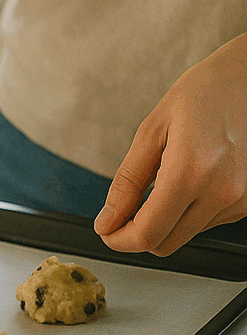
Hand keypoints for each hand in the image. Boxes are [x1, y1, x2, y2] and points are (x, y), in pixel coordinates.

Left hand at [94, 35, 246, 255]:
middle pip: (166, 243)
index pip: (148, 233)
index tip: (106, 231)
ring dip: (165, 220)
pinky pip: (208, 222)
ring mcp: (241, 200)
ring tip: (165, 178)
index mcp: (192, 173)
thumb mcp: (152, 131)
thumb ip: (127, 182)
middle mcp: (222, 193)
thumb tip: (107, 220)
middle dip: (137, 234)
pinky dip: (188, 210)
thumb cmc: (202, 95)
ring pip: (186, 235)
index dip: (119, 239)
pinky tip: (189, 179)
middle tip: (120, 213)